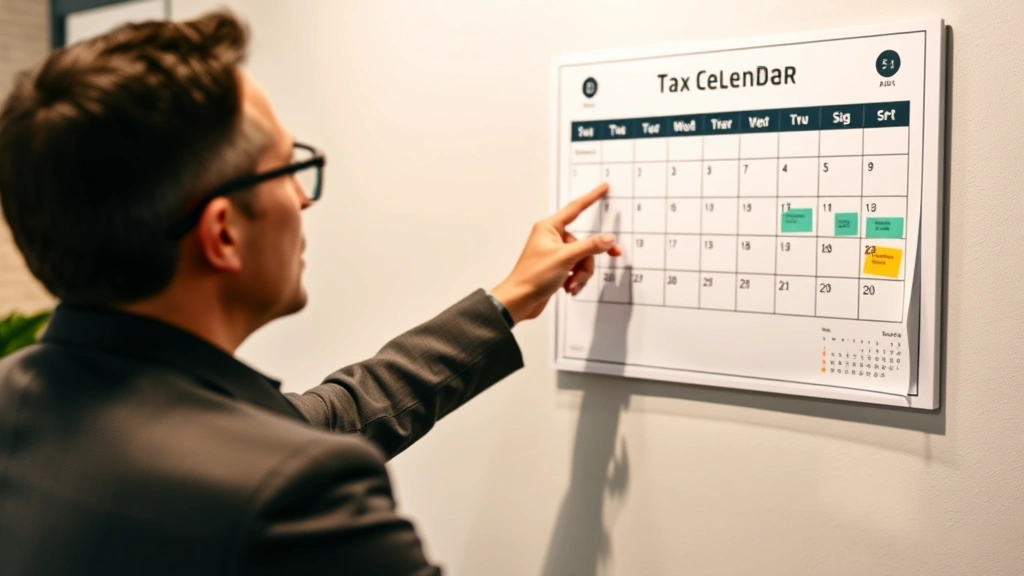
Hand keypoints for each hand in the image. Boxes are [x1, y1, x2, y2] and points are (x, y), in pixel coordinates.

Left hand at [491, 183, 621, 323]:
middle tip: (581, 273)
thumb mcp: (565, 258)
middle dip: (585, 262)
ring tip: (569, 283)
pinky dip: (576, 279)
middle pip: (584, 243)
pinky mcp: (558, 267)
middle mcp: (552, 238)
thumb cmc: (531, 277)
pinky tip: (567, 287)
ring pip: (583, 258)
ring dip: (580, 274)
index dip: (591, 197)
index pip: (575, 208)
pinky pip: (578, 269)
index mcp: (549, 228)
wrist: (520, 300)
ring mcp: (556, 253)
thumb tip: (608, 239)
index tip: (603, 188)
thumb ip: (589, 246)